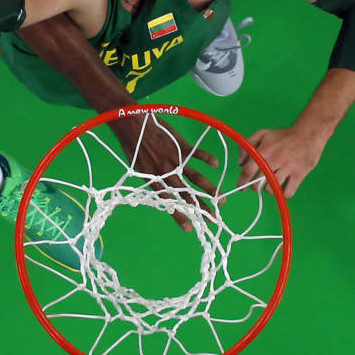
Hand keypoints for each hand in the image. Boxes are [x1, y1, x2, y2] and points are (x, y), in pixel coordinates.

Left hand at [114, 115, 219, 231]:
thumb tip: (161, 191)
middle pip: (187, 194)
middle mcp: (166, 173)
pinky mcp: (180, 146)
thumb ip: (152, 180)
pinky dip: (206, 158)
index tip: (189, 228)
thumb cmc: (133, 147)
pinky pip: (196, 154)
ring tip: (221, 199)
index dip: (179, 216)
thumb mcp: (139, 169)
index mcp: (154, 181)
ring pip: (195, 177)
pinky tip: (215, 164)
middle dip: (201, 208)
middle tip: (213, 219)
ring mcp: (175, 160)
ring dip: (209, 189)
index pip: (169, 203)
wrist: (133, 126)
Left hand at [237, 126, 325, 198]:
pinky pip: (288, 192)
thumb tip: (240, 164)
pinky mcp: (299, 173)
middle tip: (256, 186)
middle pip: (258, 182)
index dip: (242, 181)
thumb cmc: (283, 135)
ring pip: (271, 188)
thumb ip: (247, 146)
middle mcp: (275, 159)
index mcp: (264, 150)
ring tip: (270, 184)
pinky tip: (283, 187)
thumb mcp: (262, 134)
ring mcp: (288, 167)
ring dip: (268, 189)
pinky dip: (283, 193)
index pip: (248, 170)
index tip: (241, 188)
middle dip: (254, 187)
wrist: (308, 133)